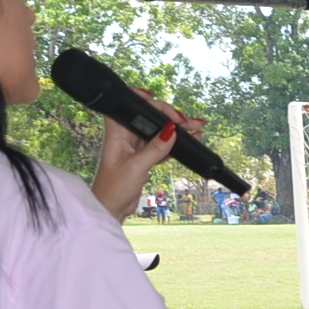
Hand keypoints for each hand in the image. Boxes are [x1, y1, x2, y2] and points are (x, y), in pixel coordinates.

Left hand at [90, 89, 199, 220]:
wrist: (111, 208)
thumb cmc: (114, 188)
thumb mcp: (137, 167)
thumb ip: (155, 149)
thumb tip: (173, 131)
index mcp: (118, 133)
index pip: (129, 106)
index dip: (142, 99)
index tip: (163, 106)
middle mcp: (126, 136)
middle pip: (149, 117)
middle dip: (169, 115)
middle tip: (186, 121)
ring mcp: (136, 146)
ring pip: (159, 131)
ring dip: (177, 129)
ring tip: (197, 126)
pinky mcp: (144, 157)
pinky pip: (162, 145)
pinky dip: (176, 143)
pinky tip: (190, 139)